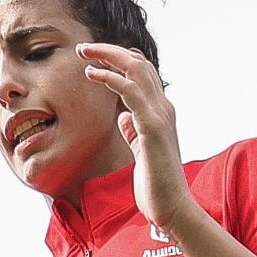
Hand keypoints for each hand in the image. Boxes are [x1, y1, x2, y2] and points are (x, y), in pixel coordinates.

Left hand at [78, 46, 196, 227]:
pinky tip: (93, 73)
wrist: (172, 208)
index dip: (121, 59)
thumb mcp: (142, 151)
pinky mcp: (152, 127)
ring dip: (107, 55)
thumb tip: (123, 118)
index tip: (96, 58)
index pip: (143, 73)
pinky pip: (130, 92)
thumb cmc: (156, 184)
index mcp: (159, 113)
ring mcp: (159, 116)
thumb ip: (134, 131)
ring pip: (135, 69)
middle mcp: (162, 108)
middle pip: (138, 63)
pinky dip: (111, 77)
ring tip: (84, 52)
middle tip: (84, 48)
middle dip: (110, 50)